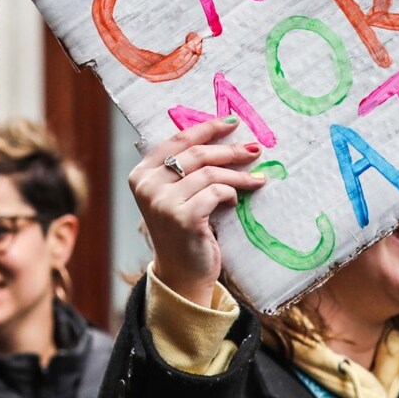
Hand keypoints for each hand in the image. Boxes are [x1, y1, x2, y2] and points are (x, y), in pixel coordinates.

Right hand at [127, 117, 266, 307]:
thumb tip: (221, 133)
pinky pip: (217, 193)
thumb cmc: (182, 230)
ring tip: (256, 179)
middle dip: (229, 150)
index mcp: (141, 174)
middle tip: (255, 149)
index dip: (206, 128)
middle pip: (196, 153)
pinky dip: (231, 194)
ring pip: (210, 173)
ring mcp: (163, 202)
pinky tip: (235, 203)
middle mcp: (148, 186)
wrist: (181, 274)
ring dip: (238, 174)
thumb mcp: (175, 194)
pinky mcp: (183, 218)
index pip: (177, 140)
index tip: (231, 123)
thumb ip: (185, 168)